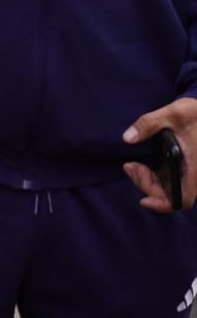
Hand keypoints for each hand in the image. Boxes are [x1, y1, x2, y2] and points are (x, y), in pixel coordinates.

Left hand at [122, 98, 196, 212]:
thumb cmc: (195, 113)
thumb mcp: (173, 113)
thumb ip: (149, 123)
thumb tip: (127, 138)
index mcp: (194, 166)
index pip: (185, 199)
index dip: (166, 205)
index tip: (144, 200)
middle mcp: (193, 173)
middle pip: (170, 196)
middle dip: (146, 186)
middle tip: (130, 167)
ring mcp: (188, 172)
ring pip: (167, 190)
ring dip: (147, 182)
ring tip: (131, 166)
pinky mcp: (183, 168)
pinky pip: (167, 181)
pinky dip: (152, 177)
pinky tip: (140, 166)